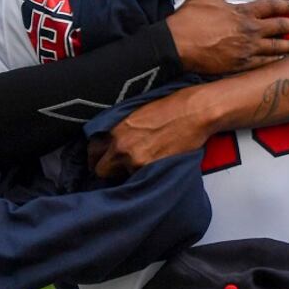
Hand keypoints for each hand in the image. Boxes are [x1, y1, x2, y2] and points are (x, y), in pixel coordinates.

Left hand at [88, 84, 213, 177]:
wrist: (195, 112)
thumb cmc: (173, 107)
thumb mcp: (138, 113)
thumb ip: (122, 129)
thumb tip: (113, 142)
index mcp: (116, 130)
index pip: (92, 151)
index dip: (97, 157)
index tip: (102, 159)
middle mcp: (121, 147)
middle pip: (101, 170)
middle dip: (109, 169)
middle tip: (119, 168)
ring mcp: (135, 161)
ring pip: (122, 177)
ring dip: (129, 173)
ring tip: (145, 165)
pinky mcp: (151, 170)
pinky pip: (139, 180)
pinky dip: (145, 176)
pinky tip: (154, 167)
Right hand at [168, 0, 288, 74]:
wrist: (176, 45)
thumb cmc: (189, 18)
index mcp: (241, 12)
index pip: (270, 6)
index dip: (286, 5)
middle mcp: (248, 30)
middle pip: (278, 26)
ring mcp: (246, 49)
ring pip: (274, 47)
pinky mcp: (239, 65)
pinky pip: (263, 63)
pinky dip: (274, 61)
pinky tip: (282, 60)